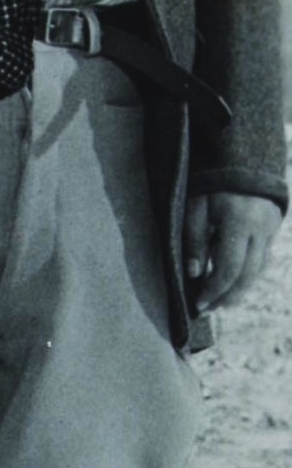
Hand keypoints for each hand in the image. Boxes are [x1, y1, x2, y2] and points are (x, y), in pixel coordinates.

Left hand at [184, 191, 281, 312]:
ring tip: (218, 302)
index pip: (228, 269)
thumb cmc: (211, 182)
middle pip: (247, 276)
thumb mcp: (195, 205)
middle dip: (226, 297)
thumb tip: (194, 273)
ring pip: (258, 271)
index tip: (198, 304)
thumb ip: (194, 238)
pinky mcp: (272, 230)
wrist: (242, 157)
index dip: (213, 290)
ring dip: (238, 290)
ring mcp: (270, 231)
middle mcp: (260, 231)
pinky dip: (247, 275)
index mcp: (240, 223)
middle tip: (207, 309)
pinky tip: (232, 283)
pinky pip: (262, 260)